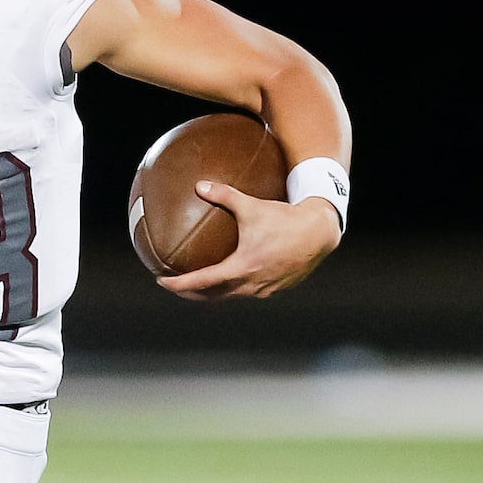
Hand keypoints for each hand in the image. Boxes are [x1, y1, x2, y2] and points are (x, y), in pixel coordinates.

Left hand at [158, 185, 339, 299]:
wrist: (321, 231)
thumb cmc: (286, 217)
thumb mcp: (253, 205)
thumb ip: (224, 195)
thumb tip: (198, 185)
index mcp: (242, 267)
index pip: (201, 282)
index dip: (178, 284)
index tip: (161, 280)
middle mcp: (252, 284)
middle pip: (211, 296)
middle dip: (189, 292)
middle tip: (173, 284)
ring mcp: (265, 289)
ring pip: (230, 296)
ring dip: (211, 293)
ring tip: (195, 284)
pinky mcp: (276, 289)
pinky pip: (247, 292)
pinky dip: (232, 289)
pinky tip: (226, 279)